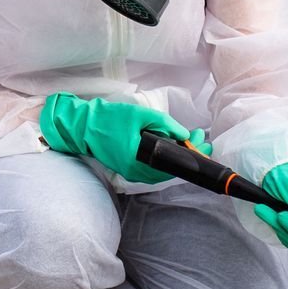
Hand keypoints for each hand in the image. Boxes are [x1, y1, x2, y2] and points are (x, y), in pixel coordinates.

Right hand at [40, 93, 202, 184]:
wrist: (83, 126)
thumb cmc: (109, 119)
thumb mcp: (139, 116)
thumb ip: (164, 124)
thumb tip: (184, 134)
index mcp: (138, 161)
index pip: (172, 165)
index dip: (191, 155)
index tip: (204, 144)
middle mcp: (136, 172)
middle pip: (170, 169)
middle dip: (188, 154)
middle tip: (200, 140)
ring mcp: (132, 172)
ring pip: (162, 169)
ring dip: (177, 155)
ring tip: (190, 140)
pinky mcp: (129, 168)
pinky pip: (153, 167)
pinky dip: (165, 157)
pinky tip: (172, 144)